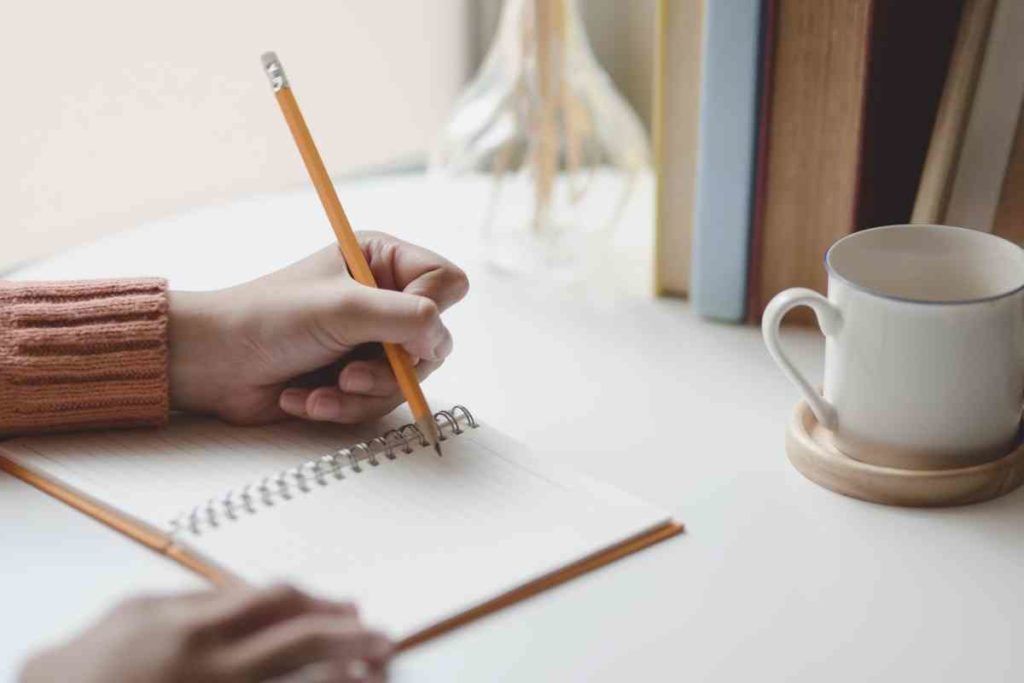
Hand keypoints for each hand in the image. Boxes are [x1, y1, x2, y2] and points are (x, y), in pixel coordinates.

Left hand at [20, 584, 391, 682]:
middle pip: (282, 602)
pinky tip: (247, 619)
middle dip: (330, 610)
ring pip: (245, 591)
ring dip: (287, 602)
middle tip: (361, 623)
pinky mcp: (132, 604)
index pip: (302, 645)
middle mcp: (188, 634)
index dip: (350, 644)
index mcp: (209, 676)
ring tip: (314, 613)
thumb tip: (318, 682)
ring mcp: (158, 612)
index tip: (377, 648)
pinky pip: (201, 596)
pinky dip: (235, 606)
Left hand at [168, 232, 468, 424]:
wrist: (213, 364)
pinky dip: (342, 408)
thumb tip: (441, 339)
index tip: (396, 331)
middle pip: (433, 342)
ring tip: (322, 391)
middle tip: (351, 374)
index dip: (429, 312)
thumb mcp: (343, 308)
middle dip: (389, 368)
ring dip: (362, 395)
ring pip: (408, 380)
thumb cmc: (268, 319)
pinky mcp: (356, 377)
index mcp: (382, 261)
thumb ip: (406, 317)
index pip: (447, 283)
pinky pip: (378, 402)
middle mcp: (383, 298)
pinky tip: (305, 399)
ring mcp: (371, 341)